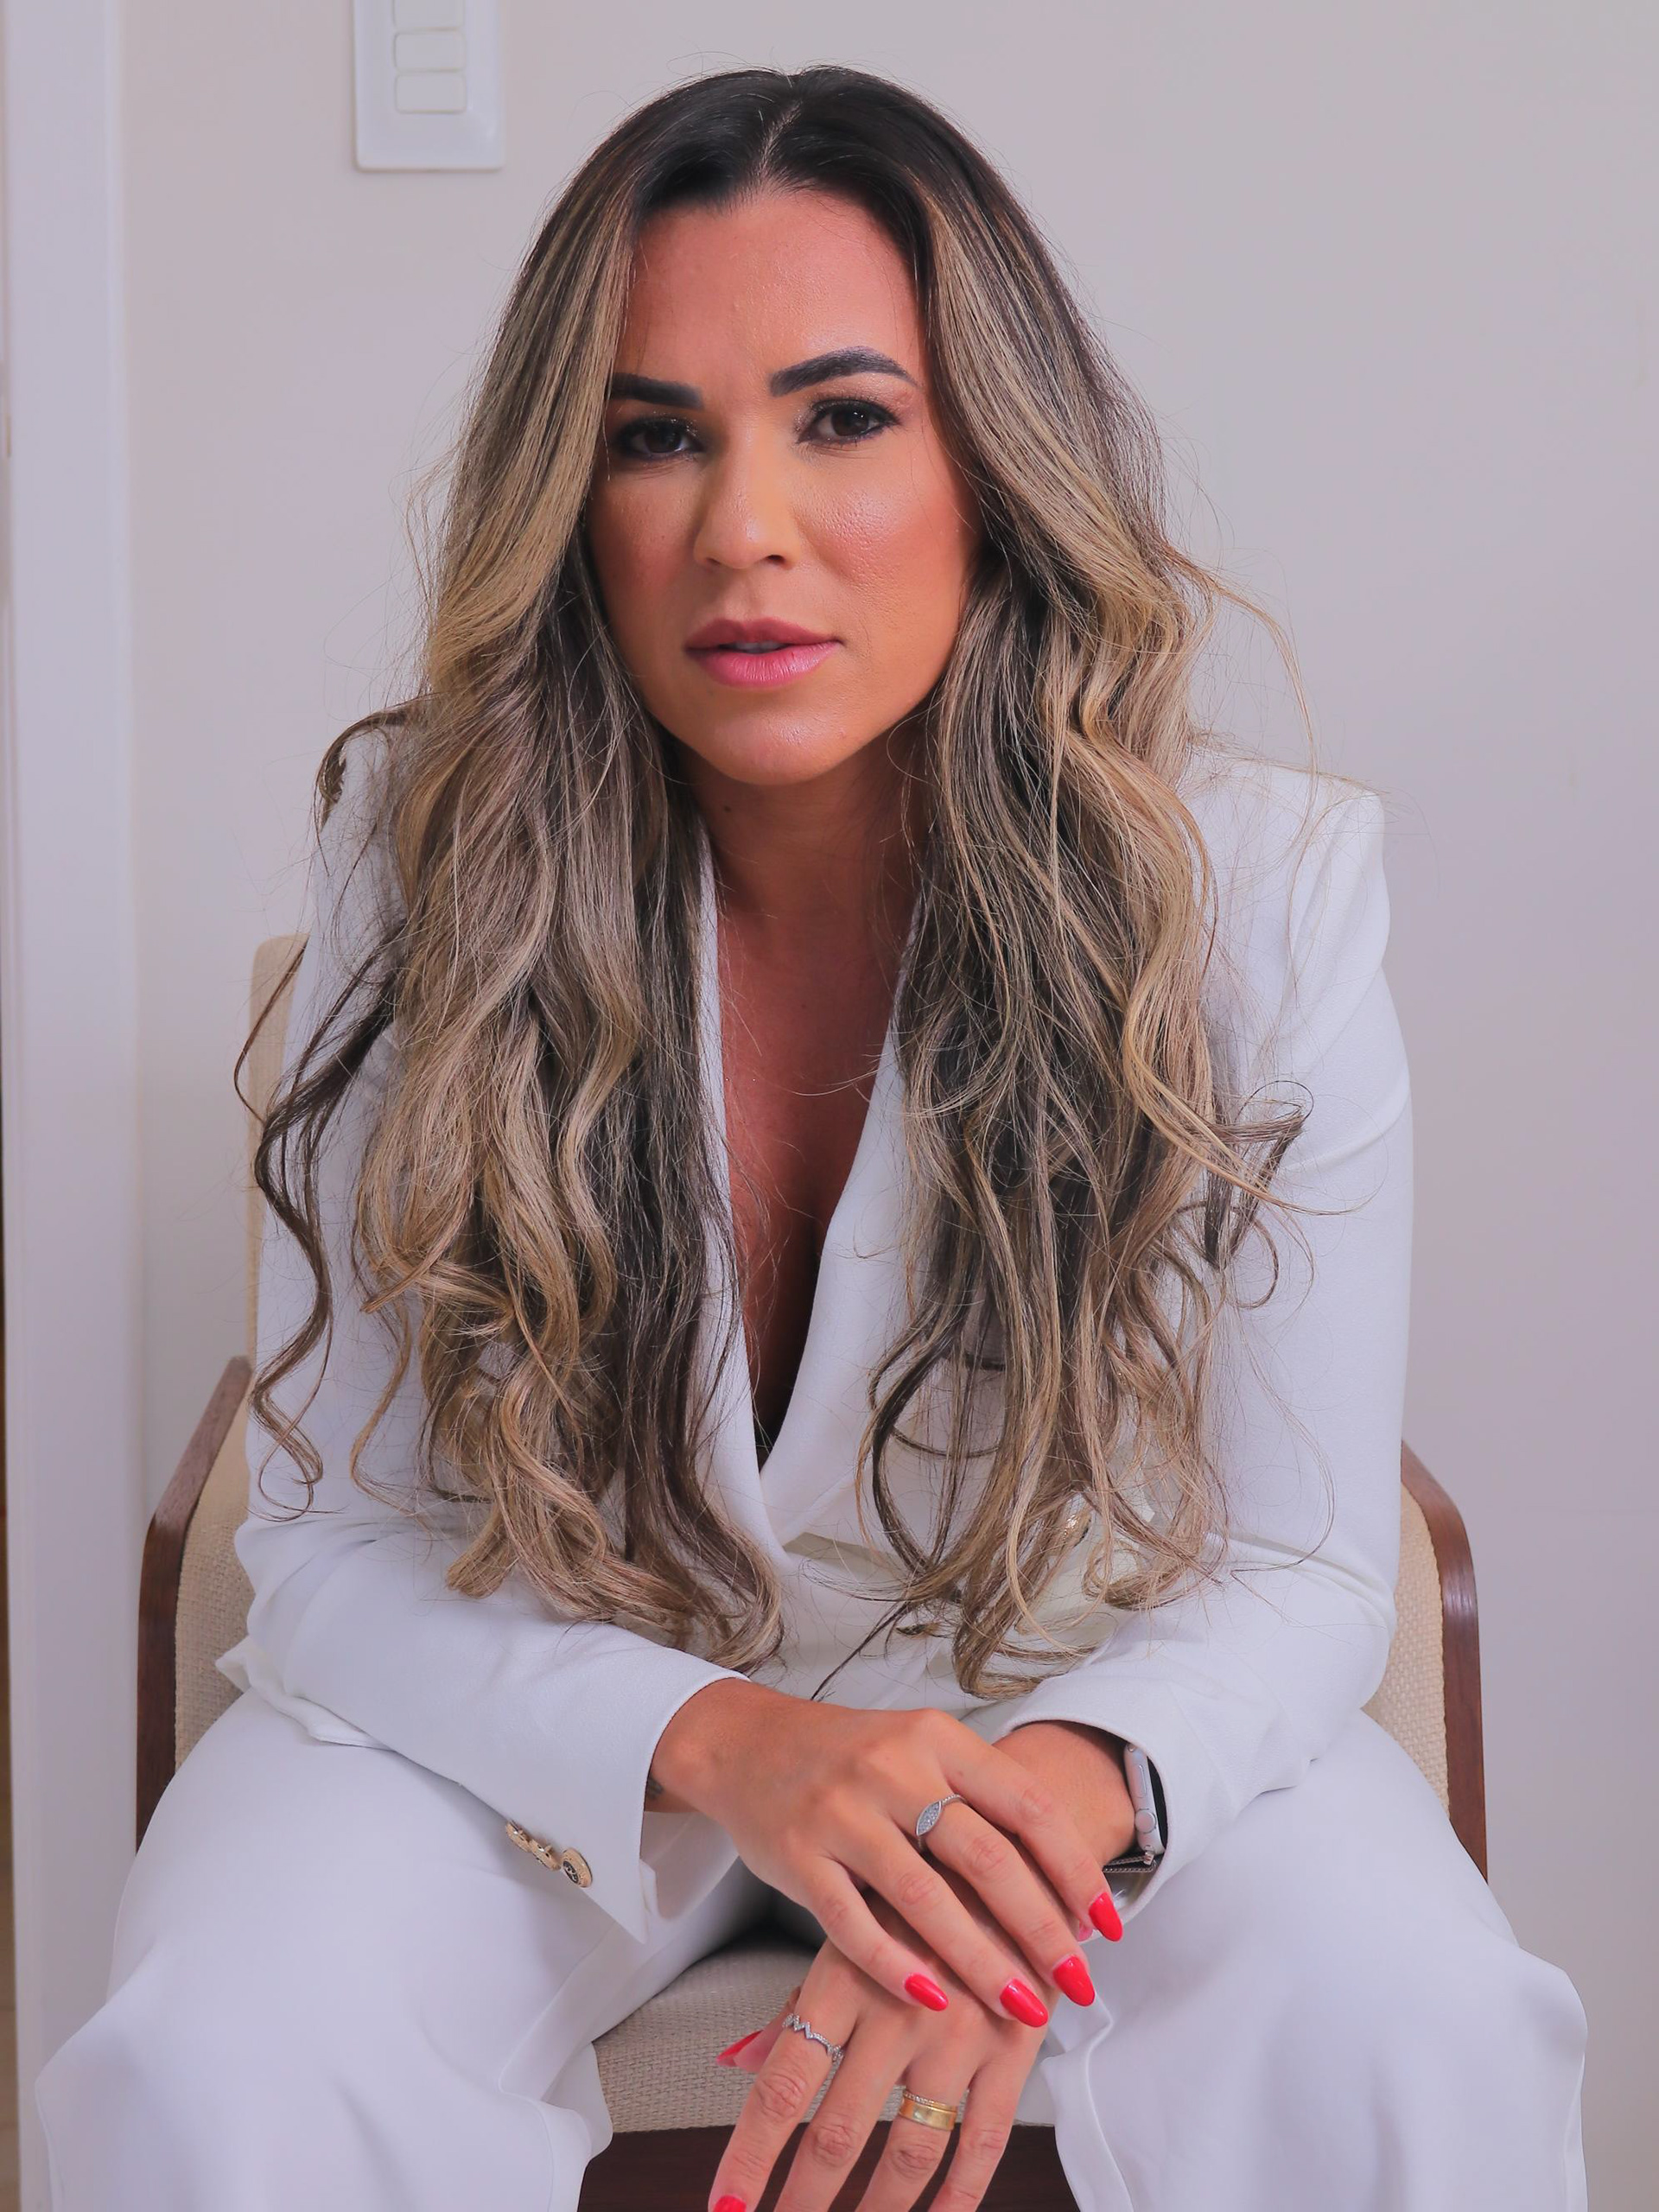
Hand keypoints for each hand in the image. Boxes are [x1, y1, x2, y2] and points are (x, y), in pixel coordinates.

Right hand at [651, 1681, 1124, 2025]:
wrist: (745, 1743)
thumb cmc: (850, 1760)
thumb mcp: (919, 1753)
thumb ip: (978, 1806)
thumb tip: (1064, 1892)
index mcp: (936, 1738)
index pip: (1025, 1804)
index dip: (1074, 1868)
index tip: (1108, 1925)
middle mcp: (893, 1766)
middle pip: (986, 1856)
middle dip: (1041, 1929)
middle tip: (1079, 1984)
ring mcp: (841, 1811)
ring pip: (924, 1897)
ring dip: (980, 1961)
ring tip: (1022, 2009)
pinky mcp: (797, 1854)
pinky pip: (852, 1923)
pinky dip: (896, 1966)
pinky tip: (933, 2000)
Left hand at [708, 1872, 1061, 2211]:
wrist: (1020, 1834)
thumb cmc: (921, 1886)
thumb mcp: (851, 1926)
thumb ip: (798, 2005)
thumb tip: (736, 2062)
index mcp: (847, 1973)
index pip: (785, 2083)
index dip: (751, 2155)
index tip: (726, 2208)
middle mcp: (899, 2007)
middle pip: (839, 2133)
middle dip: (803, 2203)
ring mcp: (961, 2031)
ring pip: (910, 2154)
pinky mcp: (1016, 2047)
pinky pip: (984, 2143)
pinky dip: (958, 2197)